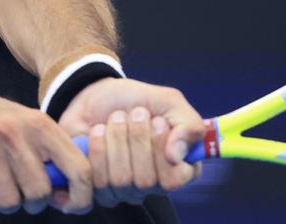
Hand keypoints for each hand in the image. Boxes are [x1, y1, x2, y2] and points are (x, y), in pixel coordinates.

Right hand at [0, 92, 92, 216]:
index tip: (69, 205)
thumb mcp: (23, 124)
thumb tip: (72, 191)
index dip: (80, 196)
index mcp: (38, 122)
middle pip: (39, 193)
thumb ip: (48, 152)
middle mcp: (13, 130)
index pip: (78, 167)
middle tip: (18, 194)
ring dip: (3, 205)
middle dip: (30, 202)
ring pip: (9, 201)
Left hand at [57, 79, 203, 206]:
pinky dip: (97, 147)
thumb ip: (189, 125)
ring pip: (121, 179)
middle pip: (146, 180)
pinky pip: (97, 180)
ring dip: (117, 138)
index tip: (157, 120)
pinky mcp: (98, 188)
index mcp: (179, 168)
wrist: (96, 93)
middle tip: (134, 113)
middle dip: (137, 138)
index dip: (162, 148)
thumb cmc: (136, 100)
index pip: (175, 179)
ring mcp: (125, 191)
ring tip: (116, 118)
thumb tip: (177, 156)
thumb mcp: (170, 102)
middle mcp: (153, 185)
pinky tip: (99, 131)